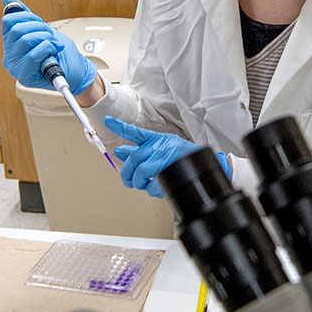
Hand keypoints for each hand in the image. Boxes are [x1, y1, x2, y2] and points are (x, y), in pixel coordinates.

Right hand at [0, 0, 94, 92]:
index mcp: (10, 44)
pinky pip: (33, 54)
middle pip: (16, 29)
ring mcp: (15, 67)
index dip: (25, 15)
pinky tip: (53, 52)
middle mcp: (9, 56)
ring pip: (25, 40)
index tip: (39, 20)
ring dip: (46, 38)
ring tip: (54, 44)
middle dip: (39, 27)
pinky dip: (47, 48)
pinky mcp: (24, 76)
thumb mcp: (42, 29)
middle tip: (50, 34)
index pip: (7, 21)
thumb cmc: (59, 53)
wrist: (76, 73)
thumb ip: (24, 16)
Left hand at [103, 117, 225, 198]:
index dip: (120, 126)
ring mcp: (165, 158)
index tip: (108, 121)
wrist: (203, 166)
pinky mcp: (170, 171)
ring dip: (139, 183)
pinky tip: (154, 189)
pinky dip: (151, 190)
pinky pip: (154, 183)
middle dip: (127, 174)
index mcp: (156, 140)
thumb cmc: (181, 158)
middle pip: (134, 158)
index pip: (135, 132)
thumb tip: (120, 151)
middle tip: (128, 181)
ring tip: (143, 185)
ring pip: (142, 171)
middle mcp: (160, 147)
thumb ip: (139, 151)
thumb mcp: (160, 149)